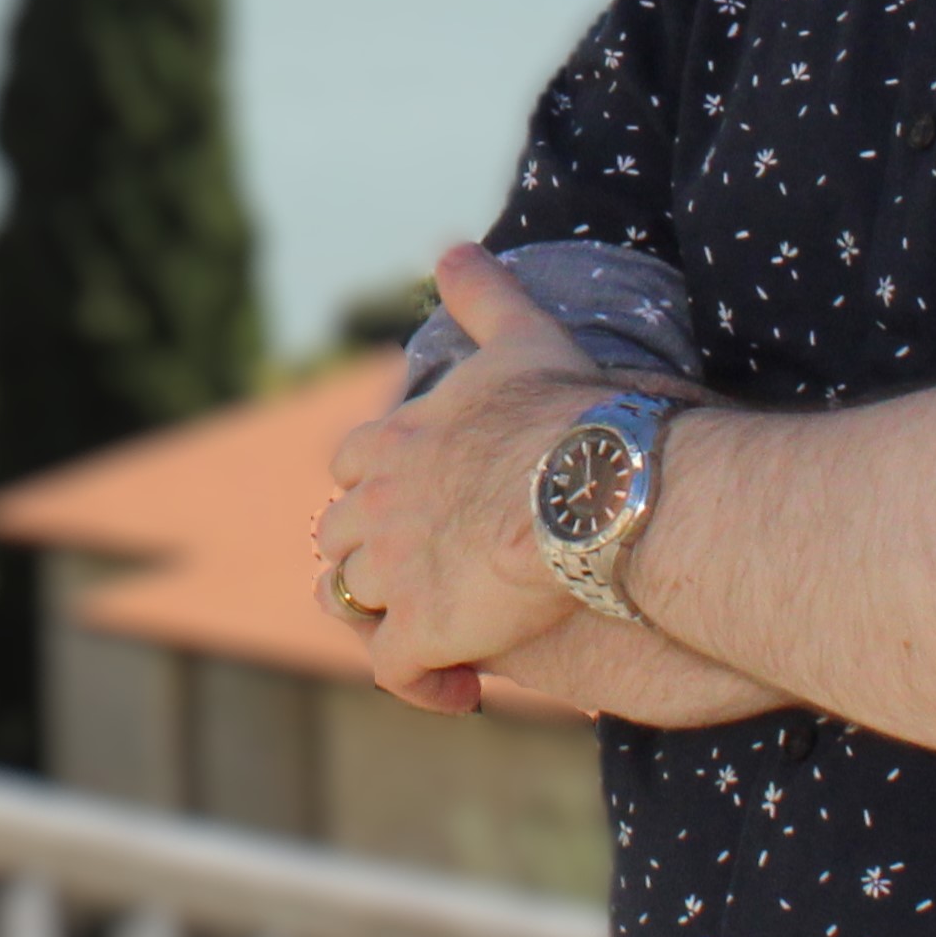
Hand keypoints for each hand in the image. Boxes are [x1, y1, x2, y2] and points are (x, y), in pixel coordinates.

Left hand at [316, 244, 609, 714]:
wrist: (595, 489)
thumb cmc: (565, 412)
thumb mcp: (522, 335)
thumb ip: (484, 294)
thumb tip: (453, 246)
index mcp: (393, 440)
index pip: (351, 463)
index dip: (378, 485)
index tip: (421, 502)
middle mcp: (377, 505)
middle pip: (340, 536)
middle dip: (373, 554)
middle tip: (434, 573)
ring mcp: (394, 572)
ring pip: (353, 602)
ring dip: (388, 616)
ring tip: (442, 633)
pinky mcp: (421, 632)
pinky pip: (395, 671)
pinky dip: (418, 683)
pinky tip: (462, 689)